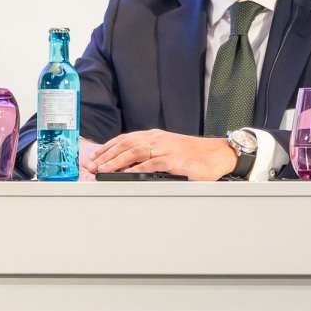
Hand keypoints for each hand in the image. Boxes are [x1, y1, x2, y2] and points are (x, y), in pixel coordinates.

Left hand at [88, 130, 237, 180]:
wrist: (218, 154)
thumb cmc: (196, 155)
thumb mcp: (171, 150)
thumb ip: (153, 154)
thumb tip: (134, 165)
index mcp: (156, 136)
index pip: (125, 139)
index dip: (107, 147)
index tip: (94, 156)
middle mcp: (158, 140)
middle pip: (125, 144)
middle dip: (106, 155)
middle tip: (92, 165)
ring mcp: (166, 149)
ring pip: (134, 152)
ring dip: (116, 161)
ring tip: (102, 169)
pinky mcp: (174, 161)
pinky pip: (151, 164)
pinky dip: (136, 169)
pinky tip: (125, 174)